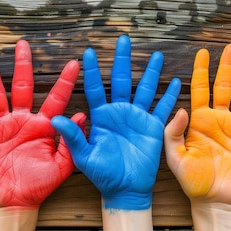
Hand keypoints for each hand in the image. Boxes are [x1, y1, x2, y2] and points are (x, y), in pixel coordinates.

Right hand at [0, 40, 83, 209]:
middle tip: (23, 45)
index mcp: (43, 126)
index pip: (56, 98)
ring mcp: (2, 125)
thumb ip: (71, 141)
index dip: (65, 81)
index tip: (74, 63)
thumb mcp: (62, 166)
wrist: (15, 201)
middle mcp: (22, 120)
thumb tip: (81, 115)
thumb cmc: (40, 185)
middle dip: (23, 66)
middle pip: (23, 86)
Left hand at [52, 35, 180, 209]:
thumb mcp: (82, 156)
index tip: (89, 52)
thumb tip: (55, 119)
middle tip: (123, 39)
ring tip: (156, 54)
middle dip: (122, 60)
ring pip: (144, 89)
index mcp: (100, 116)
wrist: (123, 190)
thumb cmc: (101, 174)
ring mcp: (137, 118)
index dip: (93, 70)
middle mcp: (119, 112)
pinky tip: (175, 81)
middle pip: (121, 80)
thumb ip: (72, 137)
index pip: (94, 88)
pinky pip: (162, 109)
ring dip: (151, 72)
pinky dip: (169, 96)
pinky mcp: (153, 128)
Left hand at [164, 44, 230, 206]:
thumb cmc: (192, 181)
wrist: (214, 200)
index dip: (200, 71)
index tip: (201, 52)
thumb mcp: (174, 157)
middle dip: (226, 66)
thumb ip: (173, 133)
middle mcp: (217, 119)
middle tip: (229, 47)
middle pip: (223, 86)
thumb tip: (181, 109)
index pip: (199, 90)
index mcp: (198, 121)